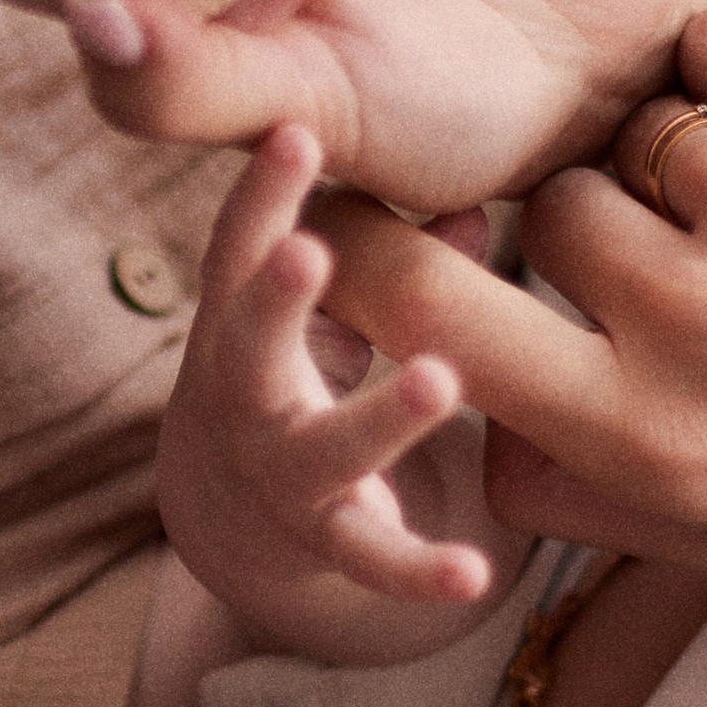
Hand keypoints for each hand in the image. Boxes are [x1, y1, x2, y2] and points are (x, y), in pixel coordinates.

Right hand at [157, 130, 514, 642]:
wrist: (230, 515)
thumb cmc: (285, 371)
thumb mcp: (322, 311)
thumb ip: (392, 259)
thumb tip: (476, 203)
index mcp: (236, 325)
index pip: (236, 250)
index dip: (259, 193)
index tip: (292, 134)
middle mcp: (244, 398)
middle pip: (249, 345)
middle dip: (276, 297)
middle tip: (311, 250)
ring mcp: (280, 473)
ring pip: (323, 452)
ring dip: (378, 417)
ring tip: (438, 380)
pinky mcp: (324, 541)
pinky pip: (373, 560)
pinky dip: (420, 571)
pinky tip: (476, 573)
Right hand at [310, 8, 706, 579]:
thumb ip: (563, 484)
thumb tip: (445, 399)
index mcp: (649, 440)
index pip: (424, 313)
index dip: (359, 259)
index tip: (350, 235)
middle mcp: (699, 324)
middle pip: (542, 214)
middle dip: (588, 237)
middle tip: (678, 275)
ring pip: (629, 139)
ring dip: (675, 172)